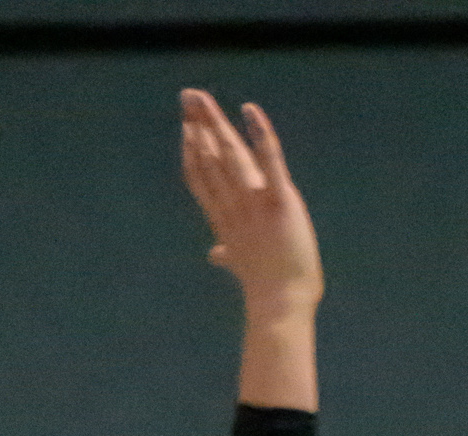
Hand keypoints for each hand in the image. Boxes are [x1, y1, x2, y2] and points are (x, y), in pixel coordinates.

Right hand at [179, 90, 321, 321]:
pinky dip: (261, 134)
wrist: (282, 306)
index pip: (201, 178)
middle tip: (187, 96)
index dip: (191, 151)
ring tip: (203, 100)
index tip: (185, 128)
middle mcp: (235, 206)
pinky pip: (270, 161)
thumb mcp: (243, 264)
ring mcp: (255, 203)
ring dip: (216, 124)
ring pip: (230, 156)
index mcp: (225, 219)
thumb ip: (227, 253)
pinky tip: (250, 110)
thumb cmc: (267, 288)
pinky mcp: (280, 201)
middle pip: (210, 160)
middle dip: (199, 126)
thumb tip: (215, 255)